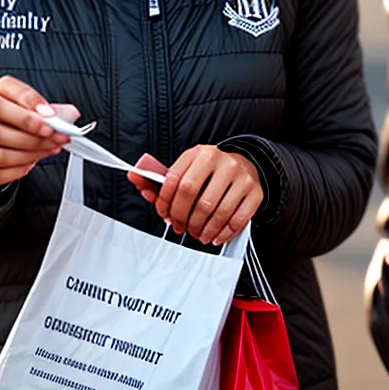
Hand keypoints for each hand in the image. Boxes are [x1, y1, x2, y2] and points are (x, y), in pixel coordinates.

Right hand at [0, 75, 76, 195]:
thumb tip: (69, 116)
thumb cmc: (0, 131)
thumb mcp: (18, 117)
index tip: (50, 115)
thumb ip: (43, 113)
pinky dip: (17, 170)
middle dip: (32, 133)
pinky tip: (30, 164)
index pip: (1, 91)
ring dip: (29, 154)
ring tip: (47, 151)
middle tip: (56, 137)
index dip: (28, 101)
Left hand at [127, 145, 262, 245]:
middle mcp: (220, 161)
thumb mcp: (187, 168)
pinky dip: (223, 233)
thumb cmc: (210, 170)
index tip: (164, 215)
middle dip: (182, 218)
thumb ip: (160, 178)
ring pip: (215, 211)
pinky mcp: (255, 192)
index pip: (175, 180)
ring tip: (197, 234)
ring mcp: (240, 176)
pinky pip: (237, 219)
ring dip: (202, 230)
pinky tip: (214, 236)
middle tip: (180, 228)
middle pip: (193, 197)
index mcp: (198, 153)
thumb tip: (134, 177)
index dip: (165, 203)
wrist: (246, 163)